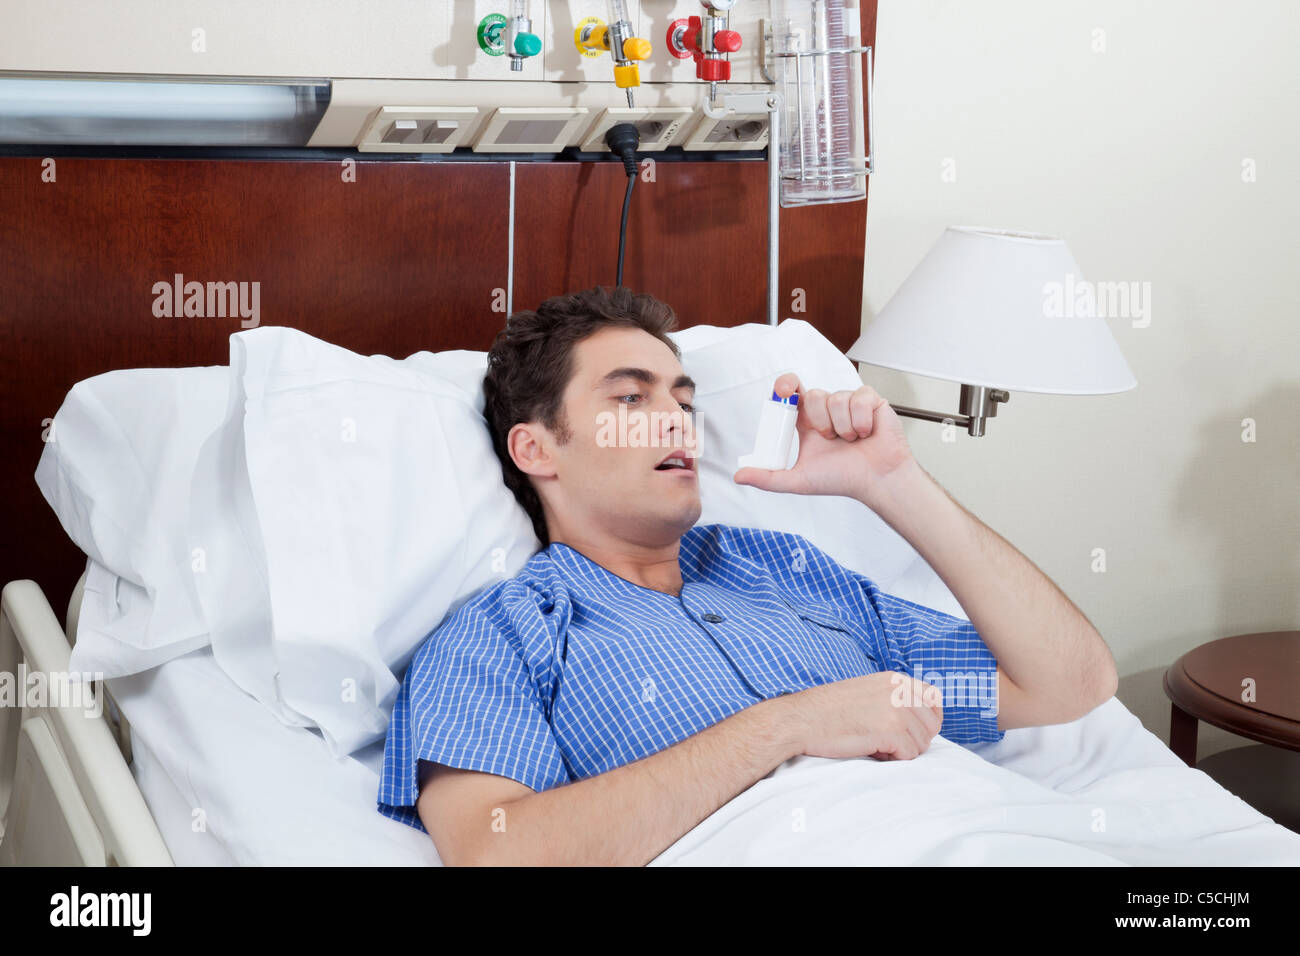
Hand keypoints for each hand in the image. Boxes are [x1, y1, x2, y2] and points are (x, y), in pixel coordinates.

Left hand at [733, 372, 915, 502]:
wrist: (877, 481)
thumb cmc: (843, 479)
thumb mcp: (799, 480)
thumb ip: (769, 477)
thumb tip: (739, 476)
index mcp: (808, 422)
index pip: (792, 393)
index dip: (786, 385)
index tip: (783, 391)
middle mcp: (827, 410)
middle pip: (815, 395)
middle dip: (821, 421)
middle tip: (830, 439)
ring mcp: (850, 403)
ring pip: (836, 398)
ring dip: (843, 426)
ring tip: (851, 441)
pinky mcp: (871, 401)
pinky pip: (859, 398)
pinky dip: (861, 421)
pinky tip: (866, 433)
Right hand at [776, 672, 943, 760]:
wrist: (800, 720)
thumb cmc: (827, 711)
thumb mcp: (866, 691)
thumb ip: (893, 697)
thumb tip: (920, 718)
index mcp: (894, 678)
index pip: (934, 698)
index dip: (927, 719)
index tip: (913, 731)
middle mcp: (899, 690)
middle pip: (932, 725)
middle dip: (914, 739)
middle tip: (887, 741)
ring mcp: (896, 709)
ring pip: (922, 743)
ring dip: (901, 751)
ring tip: (874, 744)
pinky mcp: (891, 730)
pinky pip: (909, 755)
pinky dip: (892, 759)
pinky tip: (871, 749)